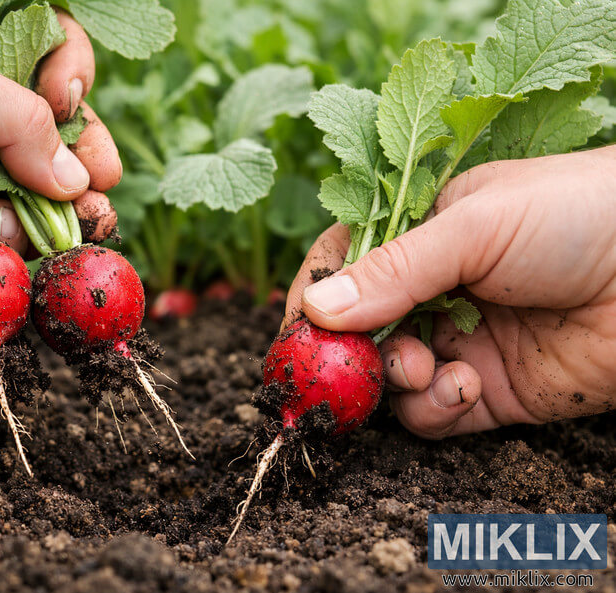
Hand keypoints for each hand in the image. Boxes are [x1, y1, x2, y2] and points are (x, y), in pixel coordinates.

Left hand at [0, 9, 121, 274]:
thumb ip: (21, 120)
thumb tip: (76, 175)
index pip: (41, 75)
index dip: (71, 85)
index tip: (73, 96)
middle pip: (48, 147)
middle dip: (85, 162)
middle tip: (105, 180)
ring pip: (28, 203)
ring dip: (68, 214)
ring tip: (95, 221)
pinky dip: (17, 246)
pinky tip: (35, 241)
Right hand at [285, 147, 615, 437]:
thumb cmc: (579, 214)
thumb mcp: (474, 225)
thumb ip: (393, 269)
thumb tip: (315, 309)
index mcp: (424, 233)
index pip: (344, 266)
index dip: (313, 298)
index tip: (295, 332)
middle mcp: (436, 290)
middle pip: (359, 332)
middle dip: (347, 354)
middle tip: (343, 371)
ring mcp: (462, 342)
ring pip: (390, 380)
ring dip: (394, 382)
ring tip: (423, 369)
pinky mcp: (491, 392)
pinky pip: (434, 416)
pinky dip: (434, 410)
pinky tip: (463, 386)